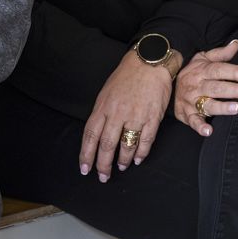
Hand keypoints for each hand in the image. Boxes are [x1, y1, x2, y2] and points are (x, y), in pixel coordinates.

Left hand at [81, 50, 178, 181]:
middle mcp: (117, 114)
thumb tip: (97, 135)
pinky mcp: (152, 118)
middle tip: (103, 176)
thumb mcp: (106, 92)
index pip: (90, 136)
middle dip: (103, 165)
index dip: (86, 155)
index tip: (85, 169)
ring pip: (126, 146)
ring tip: (120, 167)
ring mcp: (136, 116)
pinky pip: (146, 141)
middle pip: (107, 145)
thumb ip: (101, 113)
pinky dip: (141, 154)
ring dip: (122, 161)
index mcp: (103, 107)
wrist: (149, 62)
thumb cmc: (126, 76)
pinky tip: (137, 160)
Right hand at [174, 39, 237, 136]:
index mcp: (201, 71)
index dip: (235, 72)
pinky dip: (200, 127)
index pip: (219, 70)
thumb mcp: (202, 59)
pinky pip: (193, 121)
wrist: (165, 85)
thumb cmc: (192, 73)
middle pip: (216, 87)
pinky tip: (209, 131)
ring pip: (207, 104)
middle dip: (233, 89)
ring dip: (222, 107)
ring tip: (236, 108)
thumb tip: (236, 43)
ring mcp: (190, 100)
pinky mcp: (186, 114)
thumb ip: (221, 54)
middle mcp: (196, 85)